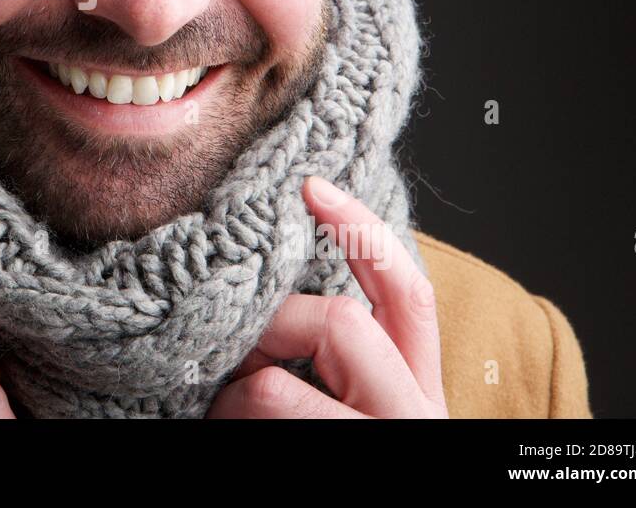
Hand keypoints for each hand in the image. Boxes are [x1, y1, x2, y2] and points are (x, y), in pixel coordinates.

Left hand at [207, 176, 447, 417]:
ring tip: (226, 407)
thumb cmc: (305, 427)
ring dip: (241, 380)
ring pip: (293, 369)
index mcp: (413, 386)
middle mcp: (410, 411)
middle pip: (345, 321)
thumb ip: (324, 344)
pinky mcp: (337, 449)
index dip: (363, 233)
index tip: (311, 187)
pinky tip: (223, 425)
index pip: (409, 294)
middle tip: (238, 352)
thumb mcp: (334, 391)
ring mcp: (379, 436)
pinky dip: (228, 409)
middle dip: (276, 324)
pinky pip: (268, 398)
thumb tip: (271, 279)